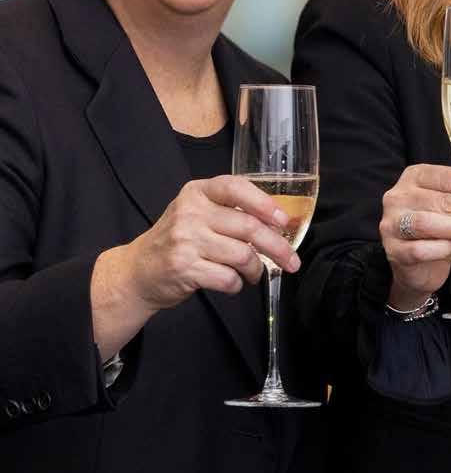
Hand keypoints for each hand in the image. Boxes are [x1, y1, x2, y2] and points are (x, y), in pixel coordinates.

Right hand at [107, 173, 298, 305]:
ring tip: (253, 273)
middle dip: (277, 247)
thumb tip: (279, 222)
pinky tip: (232, 282)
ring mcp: (186, 240)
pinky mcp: (185, 268)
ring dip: (256, 269)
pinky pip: (228, 278)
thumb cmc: (178, 241)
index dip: (264, 203)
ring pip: (242, 255)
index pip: (236, 187)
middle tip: (292, 261)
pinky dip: (237, 284)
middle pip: (248, 227)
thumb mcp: (196, 213)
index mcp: (197, 192)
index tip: (284, 220)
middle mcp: (190, 212)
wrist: (137, 271)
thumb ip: (230, 211)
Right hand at [381, 163, 450, 306]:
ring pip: (429, 223)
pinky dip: (441, 248)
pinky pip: (419, 249)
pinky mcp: (393, 250)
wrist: (418, 267)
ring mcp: (392, 223)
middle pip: (444, 199)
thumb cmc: (439, 232)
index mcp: (415, 177)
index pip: (449, 176)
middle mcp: (399, 196)